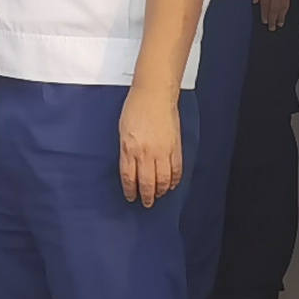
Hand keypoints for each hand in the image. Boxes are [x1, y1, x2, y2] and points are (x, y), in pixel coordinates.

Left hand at [117, 87, 183, 206]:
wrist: (154, 95)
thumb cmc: (136, 108)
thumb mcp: (123, 131)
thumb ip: (126, 151)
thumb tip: (130, 167)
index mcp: (130, 148)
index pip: (129, 177)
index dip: (130, 190)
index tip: (131, 197)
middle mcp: (146, 153)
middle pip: (147, 182)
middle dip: (146, 196)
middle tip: (147, 203)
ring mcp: (162, 151)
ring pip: (163, 179)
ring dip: (161, 191)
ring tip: (159, 195)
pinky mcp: (175, 147)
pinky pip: (176, 169)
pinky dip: (174, 180)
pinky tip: (172, 184)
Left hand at [251, 0, 297, 30]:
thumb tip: (255, 0)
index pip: (265, 6)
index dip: (265, 15)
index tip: (265, 22)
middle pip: (274, 9)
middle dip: (273, 19)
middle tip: (273, 28)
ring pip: (282, 7)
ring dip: (281, 16)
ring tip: (280, 23)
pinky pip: (287, 2)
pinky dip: (286, 9)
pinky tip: (285, 12)